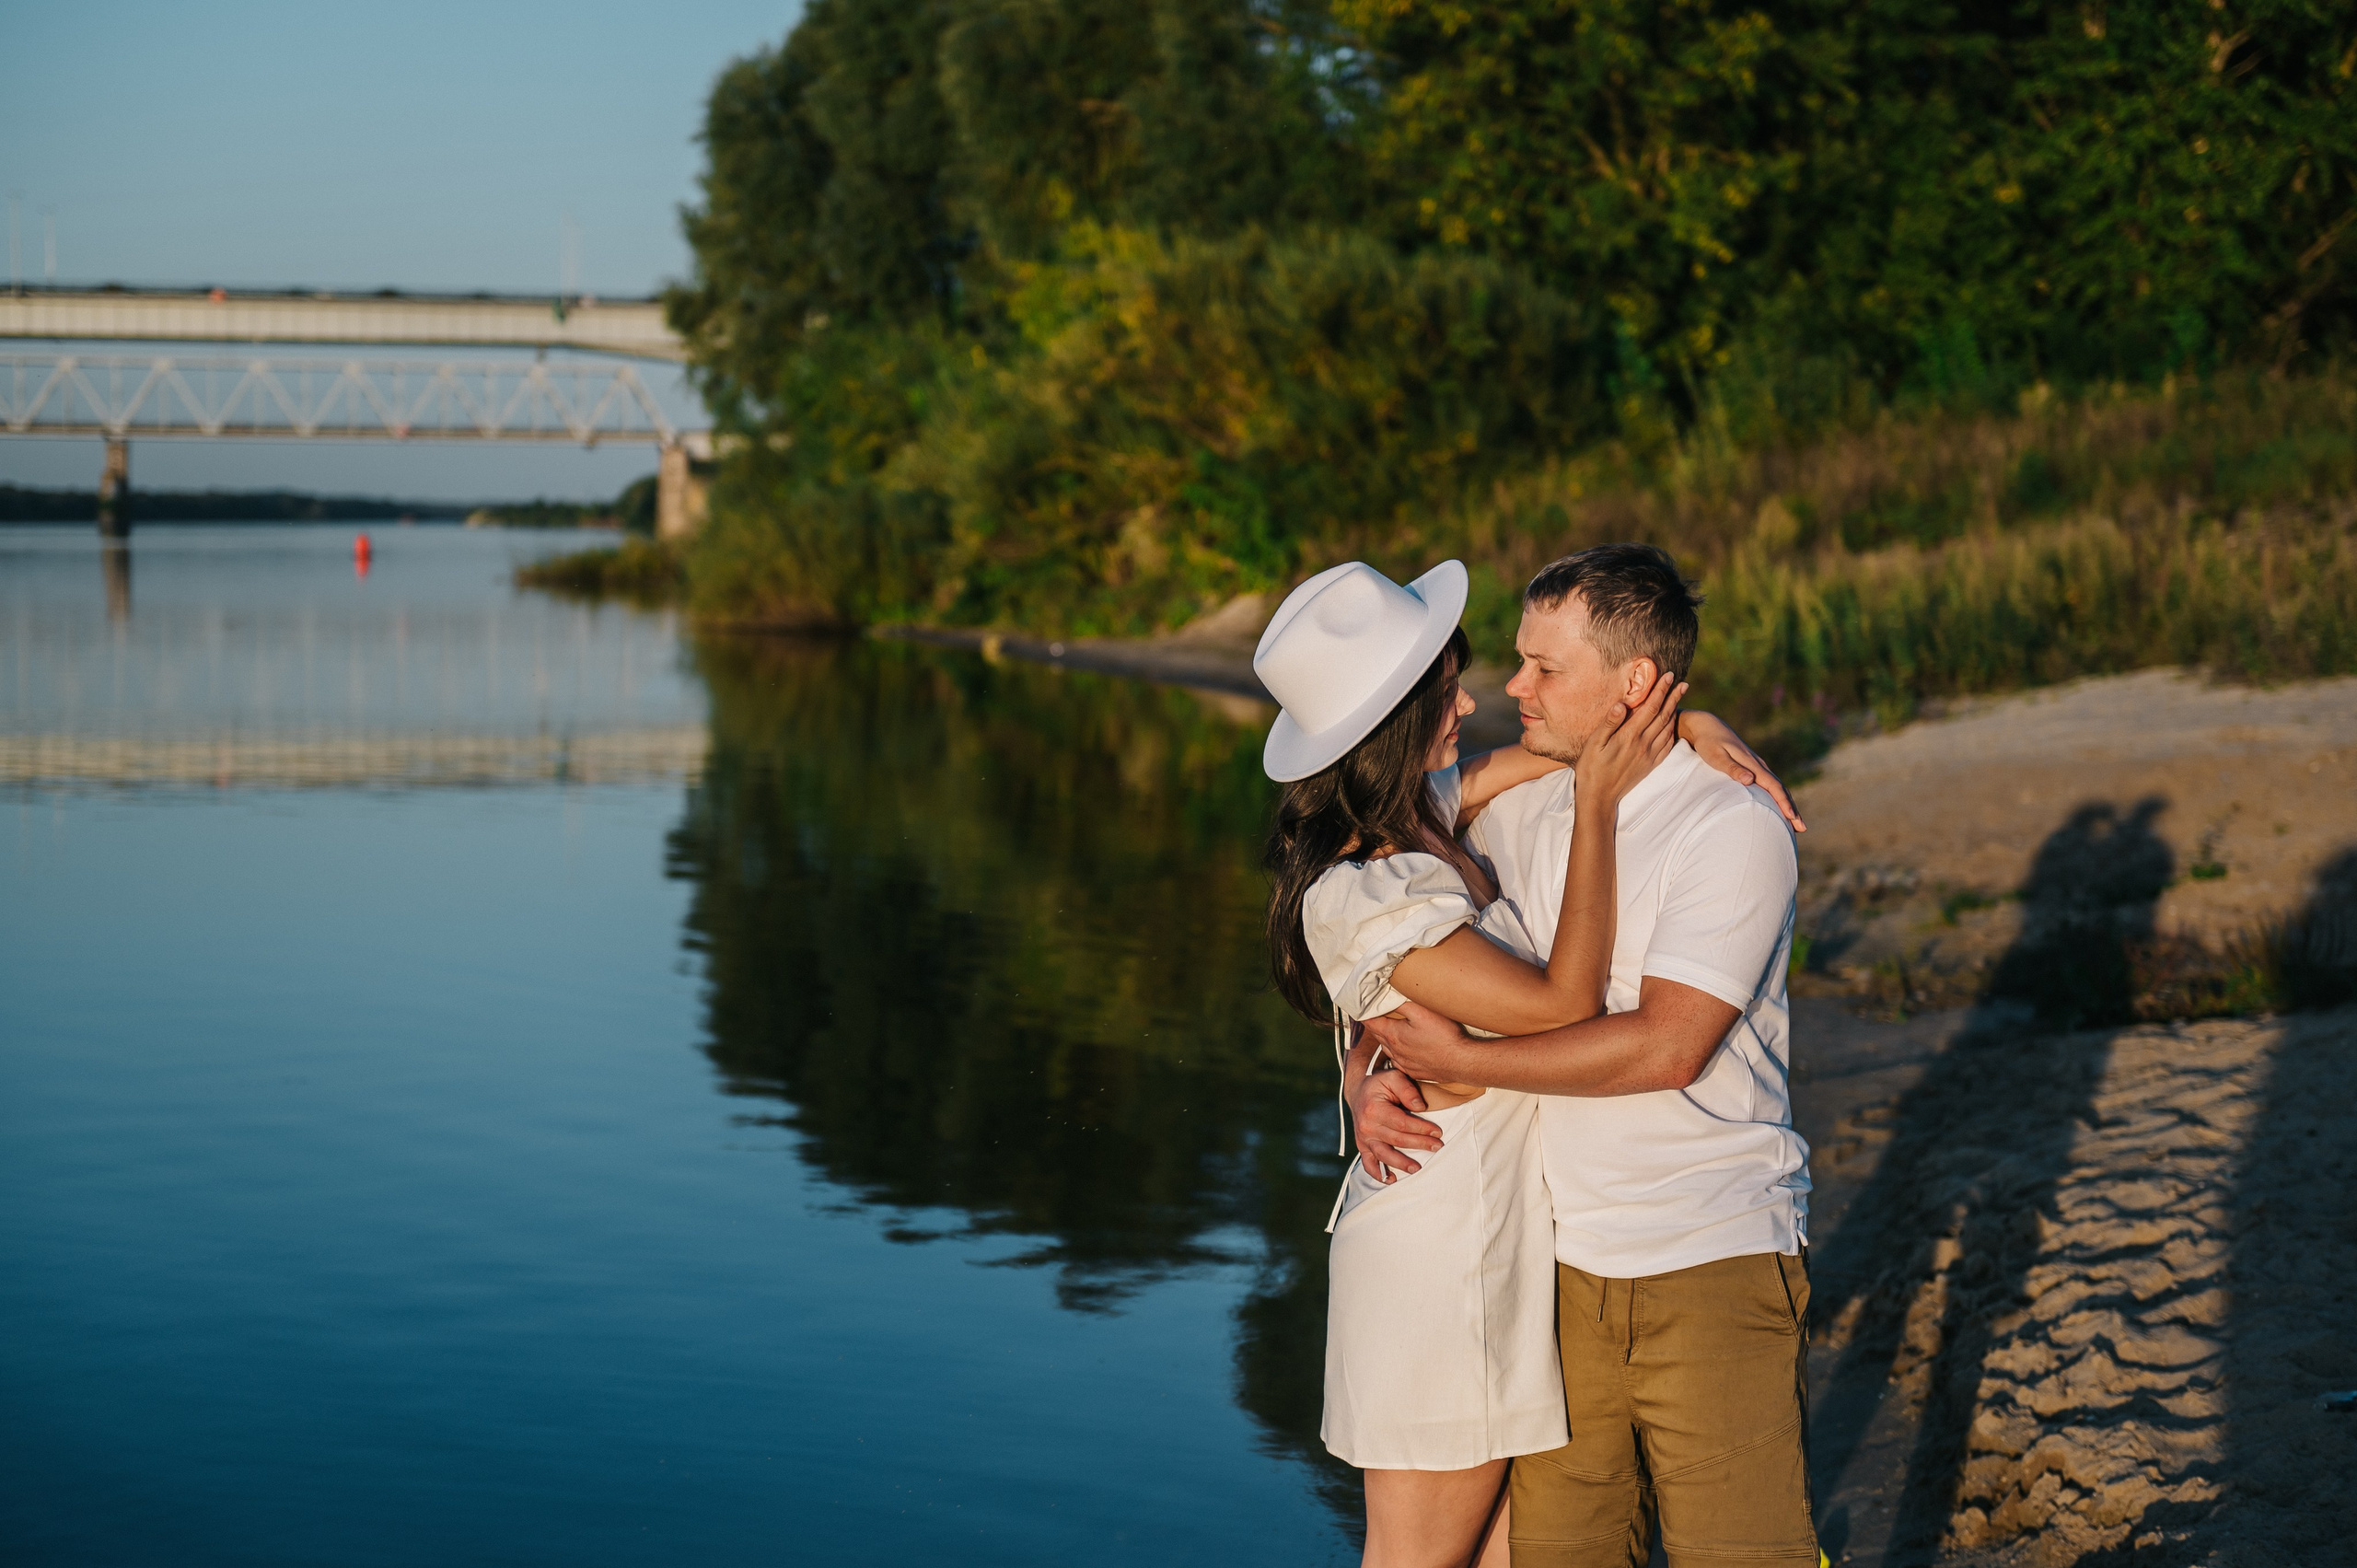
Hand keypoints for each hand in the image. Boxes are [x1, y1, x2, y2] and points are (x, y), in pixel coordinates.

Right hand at [1348, 1066, 1440, 1181]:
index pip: (1402, 1123)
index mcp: (1375, 1108)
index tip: (1438, 1132)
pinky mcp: (1362, 1145)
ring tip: (1417, 1168)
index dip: (1422, 1128)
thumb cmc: (1380, 1083)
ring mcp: (1363, 1138)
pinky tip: (1391, 1180)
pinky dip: (1378, 1174)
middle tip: (1437, 1147)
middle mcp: (1367, 1126)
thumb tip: (1420, 1107)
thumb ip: (1407, 1090)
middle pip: (1397, 1140)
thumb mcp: (1394, 1077)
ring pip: (1384, 1154)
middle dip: (1420, 1144)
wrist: (1358, 1090)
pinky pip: (1368, 1163)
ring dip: (1401, 1164)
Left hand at [1360, 998, 1477, 1082]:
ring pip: (1388, 1049)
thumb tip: (1385, 997)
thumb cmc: (1444, 1036)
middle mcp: (1395, 1051)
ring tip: (1388, 1030)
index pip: (1370, 1022)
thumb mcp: (1421, 1012)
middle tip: (1373, 1014)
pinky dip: (1397, 1053)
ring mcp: (1404, 1064)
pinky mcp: (1415, 1072)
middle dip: (1374, 1024)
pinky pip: (1399, 1062)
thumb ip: (1401, 1004)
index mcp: (1393, 1035)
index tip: (1360, 1006)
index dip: (1364, 1013)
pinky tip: (1404, 1049)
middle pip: (1378, 1036)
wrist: (1462, 1062)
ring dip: (1386, 1039)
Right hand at [1574, 671, 1685, 812]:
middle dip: (1673, 697)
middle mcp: (1643, 744)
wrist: (1599, 796)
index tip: (1668, 676)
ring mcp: (1649, 755)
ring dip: (1675, 710)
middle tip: (1682, 682)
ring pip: (1667, 728)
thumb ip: (1609, 723)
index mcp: (1630, 736)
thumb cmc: (1591, 767)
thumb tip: (1622, 704)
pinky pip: (1667, 744)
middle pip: (1663, 715)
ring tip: (1680, 697)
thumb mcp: (1594, 743)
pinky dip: (1672, 730)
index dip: (1660, 691)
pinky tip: (1673, 724)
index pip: (1650, 708)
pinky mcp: (1650, 764)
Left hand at [1681, 711, 1806, 831]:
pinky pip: (1770, 785)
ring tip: (1795, 823)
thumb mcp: (1716, 756)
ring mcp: (1757, 767)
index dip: (1783, 802)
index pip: (1773, 786)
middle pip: (1780, 789)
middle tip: (1802, 828)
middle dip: (1791, 808)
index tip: (1792, 817)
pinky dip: (1778, 797)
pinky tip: (1778, 808)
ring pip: (1777, 788)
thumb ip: (1732, 768)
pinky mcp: (1753, 768)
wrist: (1708, 726)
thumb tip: (1750, 780)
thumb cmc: (1709, 743)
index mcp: (1753, 764)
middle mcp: (1759, 766)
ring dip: (1787, 804)